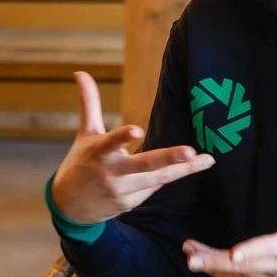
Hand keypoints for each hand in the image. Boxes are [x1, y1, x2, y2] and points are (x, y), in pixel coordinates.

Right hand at [49, 72, 215, 224]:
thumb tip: (80, 71)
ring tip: (206, 160)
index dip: (123, 137)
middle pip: (143, 165)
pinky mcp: (129, 204)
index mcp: (98, 152)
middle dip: (167, 159)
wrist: (69, 206)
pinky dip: (168, 176)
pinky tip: (185, 168)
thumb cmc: (81, 162)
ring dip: (183, 170)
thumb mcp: (86, 133)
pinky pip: (154, 187)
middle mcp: (111, 173)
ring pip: (157, 179)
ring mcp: (121, 191)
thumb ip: (89, 103)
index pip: (110, 142)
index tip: (137, 130)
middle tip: (190, 151)